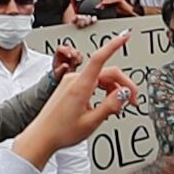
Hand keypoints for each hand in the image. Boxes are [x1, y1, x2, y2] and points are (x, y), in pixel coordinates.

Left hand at [13, 35, 137, 164]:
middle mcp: (75, 80)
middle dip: (123, 85)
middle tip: (132, 102)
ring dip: (112, 90)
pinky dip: (102, 91)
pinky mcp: (69, 87)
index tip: (125, 36)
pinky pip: (92, 83)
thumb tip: (124, 93)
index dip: (114, 45)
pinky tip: (103, 105)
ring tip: (115, 109)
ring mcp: (71, 82)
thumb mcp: (91, 122)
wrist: (41, 137)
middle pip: (107, 73)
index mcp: (80, 86)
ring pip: (100, 79)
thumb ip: (111, 106)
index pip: (100, 58)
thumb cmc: (61, 131)